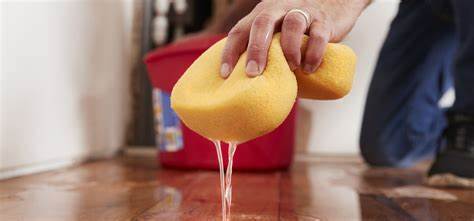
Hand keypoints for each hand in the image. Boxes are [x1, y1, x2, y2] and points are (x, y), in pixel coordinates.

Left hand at [219, 0, 369, 77]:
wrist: (334, 6)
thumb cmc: (298, 31)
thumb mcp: (278, 36)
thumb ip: (268, 56)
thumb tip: (256, 93)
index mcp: (262, 15)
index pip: (240, 30)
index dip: (230, 51)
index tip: (225, 74)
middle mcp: (279, 9)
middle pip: (263, 23)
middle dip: (256, 49)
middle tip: (253, 73)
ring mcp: (303, 11)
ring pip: (292, 23)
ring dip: (288, 49)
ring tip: (290, 68)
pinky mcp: (324, 20)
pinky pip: (319, 34)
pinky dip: (313, 52)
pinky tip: (309, 68)